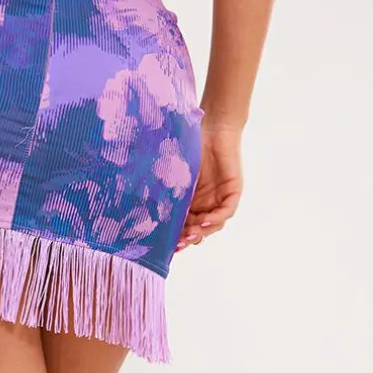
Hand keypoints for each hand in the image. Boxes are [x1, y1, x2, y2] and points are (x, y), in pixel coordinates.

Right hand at [176, 124, 242, 251]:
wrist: (213, 127)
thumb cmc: (190, 146)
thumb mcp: (174, 173)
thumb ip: (165, 191)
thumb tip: (140, 209)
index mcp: (191, 202)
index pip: (185, 226)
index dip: (177, 237)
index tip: (165, 246)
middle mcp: (206, 204)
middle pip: (199, 230)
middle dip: (188, 239)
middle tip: (177, 245)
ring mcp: (220, 199)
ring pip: (213, 225)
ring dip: (201, 232)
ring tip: (189, 235)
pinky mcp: (233, 191)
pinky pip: (226, 211)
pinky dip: (216, 219)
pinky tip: (205, 222)